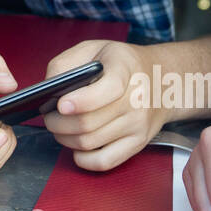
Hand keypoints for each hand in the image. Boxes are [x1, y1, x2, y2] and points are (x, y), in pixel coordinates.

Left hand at [42, 40, 165, 170]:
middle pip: (89, 122)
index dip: (81, 100)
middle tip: (49, 116)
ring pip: (90, 142)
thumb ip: (66, 64)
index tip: (60, 104)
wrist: (162, 79)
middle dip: (58, 123)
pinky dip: (84, 159)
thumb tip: (47, 89)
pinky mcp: (138, 143)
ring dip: (65, 139)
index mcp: (125, 68)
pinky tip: (76, 146)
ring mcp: (138, 124)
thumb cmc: (120, 64)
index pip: (108, 89)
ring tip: (59, 128)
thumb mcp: (93, 48)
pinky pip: (106, 162)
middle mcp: (136, 99)